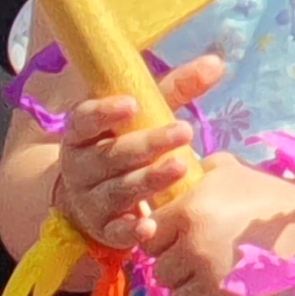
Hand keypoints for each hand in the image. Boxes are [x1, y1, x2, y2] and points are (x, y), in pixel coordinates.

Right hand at [55, 88, 201, 250]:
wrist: (90, 197)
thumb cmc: (123, 144)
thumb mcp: (142, 116)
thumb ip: (174, 90)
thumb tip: (215, 63)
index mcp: (81, 133)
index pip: (85, 120)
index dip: (105, 112)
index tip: (134, 105)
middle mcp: (79, 167)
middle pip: (111, 155)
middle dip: (148, 144)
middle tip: (184, 132)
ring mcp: (89, 199)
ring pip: (117, 190)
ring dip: (149, 180)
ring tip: (181, 168)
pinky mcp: (102, 229)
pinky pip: (115, 232)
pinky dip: (131, 231)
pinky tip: (150, 227)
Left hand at [142, 151, 294, 295]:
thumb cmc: (270, 194)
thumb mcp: (230, 168)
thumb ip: (195, 173)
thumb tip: (171, 177)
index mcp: (189, 213)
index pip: (148, 239)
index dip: (162, 241)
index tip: (179, 241)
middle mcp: (196, 249)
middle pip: (162, 273)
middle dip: (178, 268)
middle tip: (199, 263)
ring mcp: (215, 283)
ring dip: (191, 295)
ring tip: (210, 283)